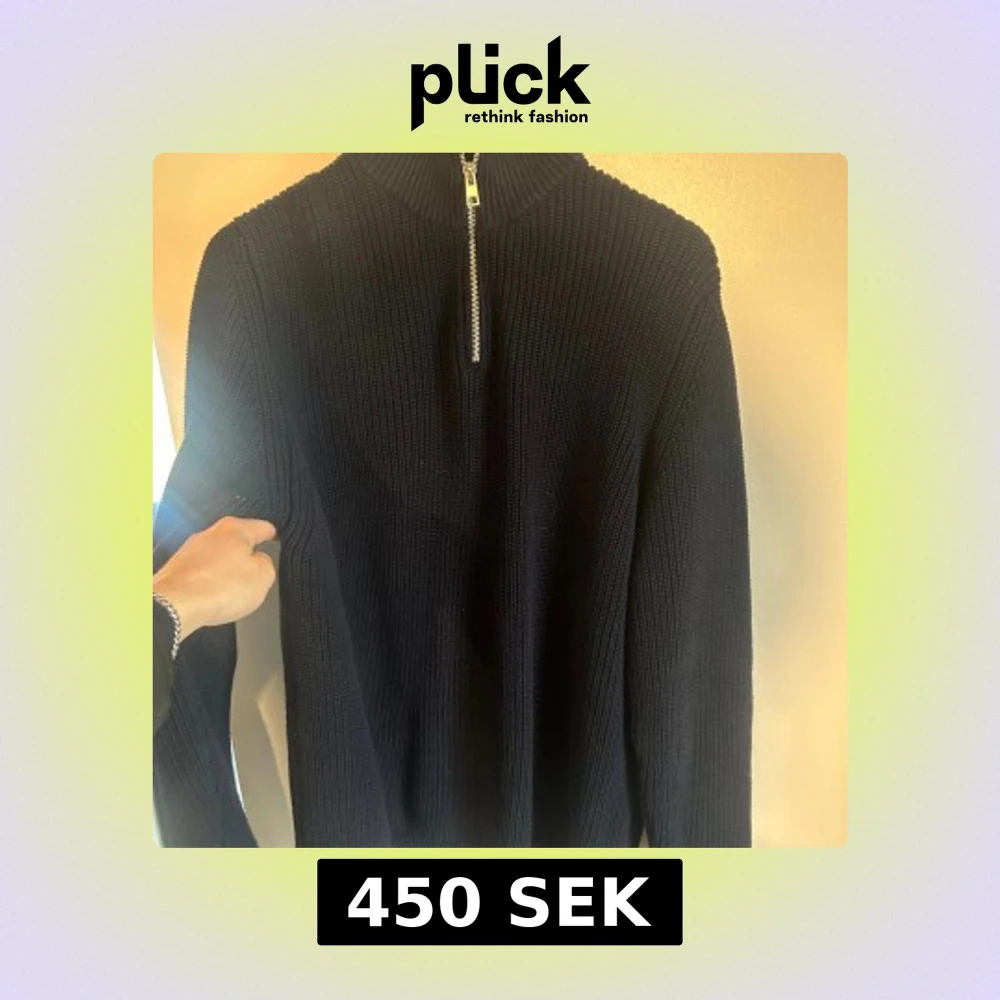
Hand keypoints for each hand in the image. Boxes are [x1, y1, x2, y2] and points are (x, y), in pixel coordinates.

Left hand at [152, 516, 277, 641]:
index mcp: (234, 529)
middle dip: (246, 560)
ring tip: (229, 594)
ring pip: (217, 560)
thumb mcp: (263, 577)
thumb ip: (267, 565)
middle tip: (255, 578)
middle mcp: (209, 534)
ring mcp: (190, 550)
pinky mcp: (176, 569)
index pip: (262, 527)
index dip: (273, 534)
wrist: (176, 606)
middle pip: (236, 544)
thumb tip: (260, 563)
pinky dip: (208, 585)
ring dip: (225, 575)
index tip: (275, 536)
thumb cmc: (216, 589)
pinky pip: (201, 575)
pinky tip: (211, 598)